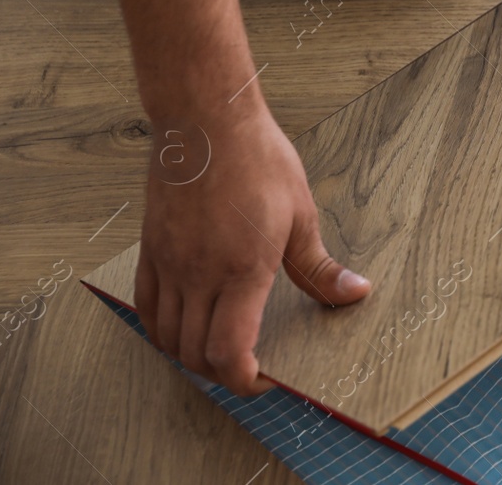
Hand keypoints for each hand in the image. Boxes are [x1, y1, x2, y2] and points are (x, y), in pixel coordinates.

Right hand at [136, 103, 369, 394]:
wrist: (207, 120)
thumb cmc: (258, 160)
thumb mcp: (301, 214)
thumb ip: (320, 266)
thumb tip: (354, 293)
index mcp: (242, 270)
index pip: (229, 353)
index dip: (246, 380)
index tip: (266, 378)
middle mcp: (198, 274)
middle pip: (195, 355)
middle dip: (223, 373)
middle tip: (250, 367)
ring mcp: (169, 264)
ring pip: (166, 337)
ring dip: (191, 355)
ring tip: (219, 349)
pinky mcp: (150, 250)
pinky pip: (146, 307)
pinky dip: (162, 329)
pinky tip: (183, 323)